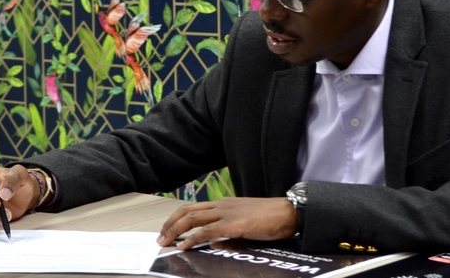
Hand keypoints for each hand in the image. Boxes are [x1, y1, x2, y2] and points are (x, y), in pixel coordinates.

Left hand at [157, 197, 297, 248]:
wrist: (289, 212)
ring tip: (166, 242)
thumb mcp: (245, 222)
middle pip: (187, 211)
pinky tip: (184, 246)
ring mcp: (226, 213)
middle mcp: (221, 205)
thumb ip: (228, 229)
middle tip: (160, 238)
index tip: (168, 229)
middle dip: (170, 224)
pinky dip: (192, 238)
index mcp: (224, 204)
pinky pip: (207, 231)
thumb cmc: (271, 217)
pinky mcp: (233, 224)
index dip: (177, 218)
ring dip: (175, 230)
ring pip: (192, 218)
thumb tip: (214, 241)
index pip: (193, 208)